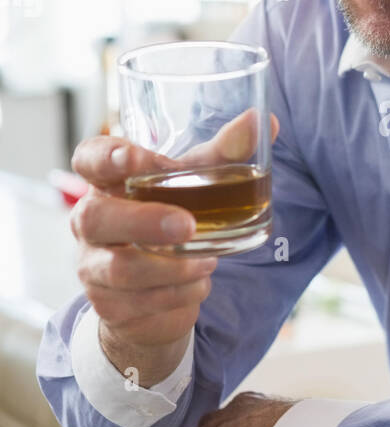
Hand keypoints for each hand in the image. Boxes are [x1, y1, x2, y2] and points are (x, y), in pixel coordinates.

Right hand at [69, 111, 278, 386]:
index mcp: (108, 181)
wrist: (158, 290)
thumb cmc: (173, 216)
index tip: (135, 160)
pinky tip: (199, 284)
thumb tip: (264, 121)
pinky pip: (140, 302)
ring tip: (208, 260)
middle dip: (143, 221)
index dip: (106, 158)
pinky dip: (179, 294)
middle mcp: (91, 221)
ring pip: (120, 268)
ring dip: (172, 267)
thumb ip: (225, 154)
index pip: (89, 159)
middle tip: (187, 226)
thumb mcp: (198, 182)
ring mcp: (94, 265)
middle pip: (97, 218)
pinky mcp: (109, 305)